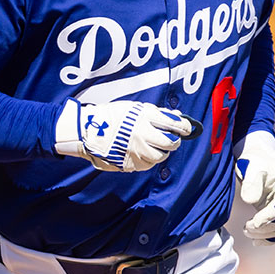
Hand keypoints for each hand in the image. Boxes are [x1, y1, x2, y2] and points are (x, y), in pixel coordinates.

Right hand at [55, 99, 192, 171]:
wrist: (88, 130)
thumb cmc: (113, 116)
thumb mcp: (135, 108)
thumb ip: (157, 113)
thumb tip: (177, 117)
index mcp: (144, 118)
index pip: (174, 124)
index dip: (184, 127)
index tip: (187, 129)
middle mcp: (142, 134)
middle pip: (170, 143)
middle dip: (175, 141)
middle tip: (172, 139)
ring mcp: (136, 151)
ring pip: (160, 157)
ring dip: (162, 152)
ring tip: (156, 146)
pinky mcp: (129, 163)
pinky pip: (147, 164)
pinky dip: (149, 159)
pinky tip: (143, 152)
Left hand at [234, 131, 274, 244]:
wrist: (258, 157)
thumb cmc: (255, 160)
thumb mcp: (251, 166)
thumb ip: (251, 182)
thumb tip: (249, 201)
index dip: (268, 216)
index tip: (253, 223)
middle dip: (265, 227)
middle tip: (246, 228)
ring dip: (265, 234)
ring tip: (246, 231)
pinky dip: (269, 238)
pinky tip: (255, 241)